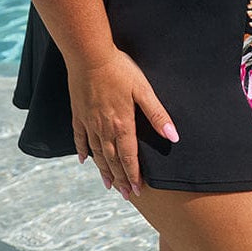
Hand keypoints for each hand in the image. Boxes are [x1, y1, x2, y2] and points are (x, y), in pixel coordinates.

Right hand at [66, 48, 178, 198]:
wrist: (89, 55)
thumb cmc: (119, 69)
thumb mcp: (143, 89)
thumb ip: (157, 115)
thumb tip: (173, 136)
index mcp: (122, 124)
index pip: (129, 157)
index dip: (134, 175)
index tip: (138, 191)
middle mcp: (103, 128)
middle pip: (112, 160)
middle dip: (121, 179)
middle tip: (126, 195)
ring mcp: (89, 122)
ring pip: (97, 153)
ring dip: (104, 171)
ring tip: (109, 185)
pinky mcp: (78, 113)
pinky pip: (80, 138)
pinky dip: (83, 151)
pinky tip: (84, 161)